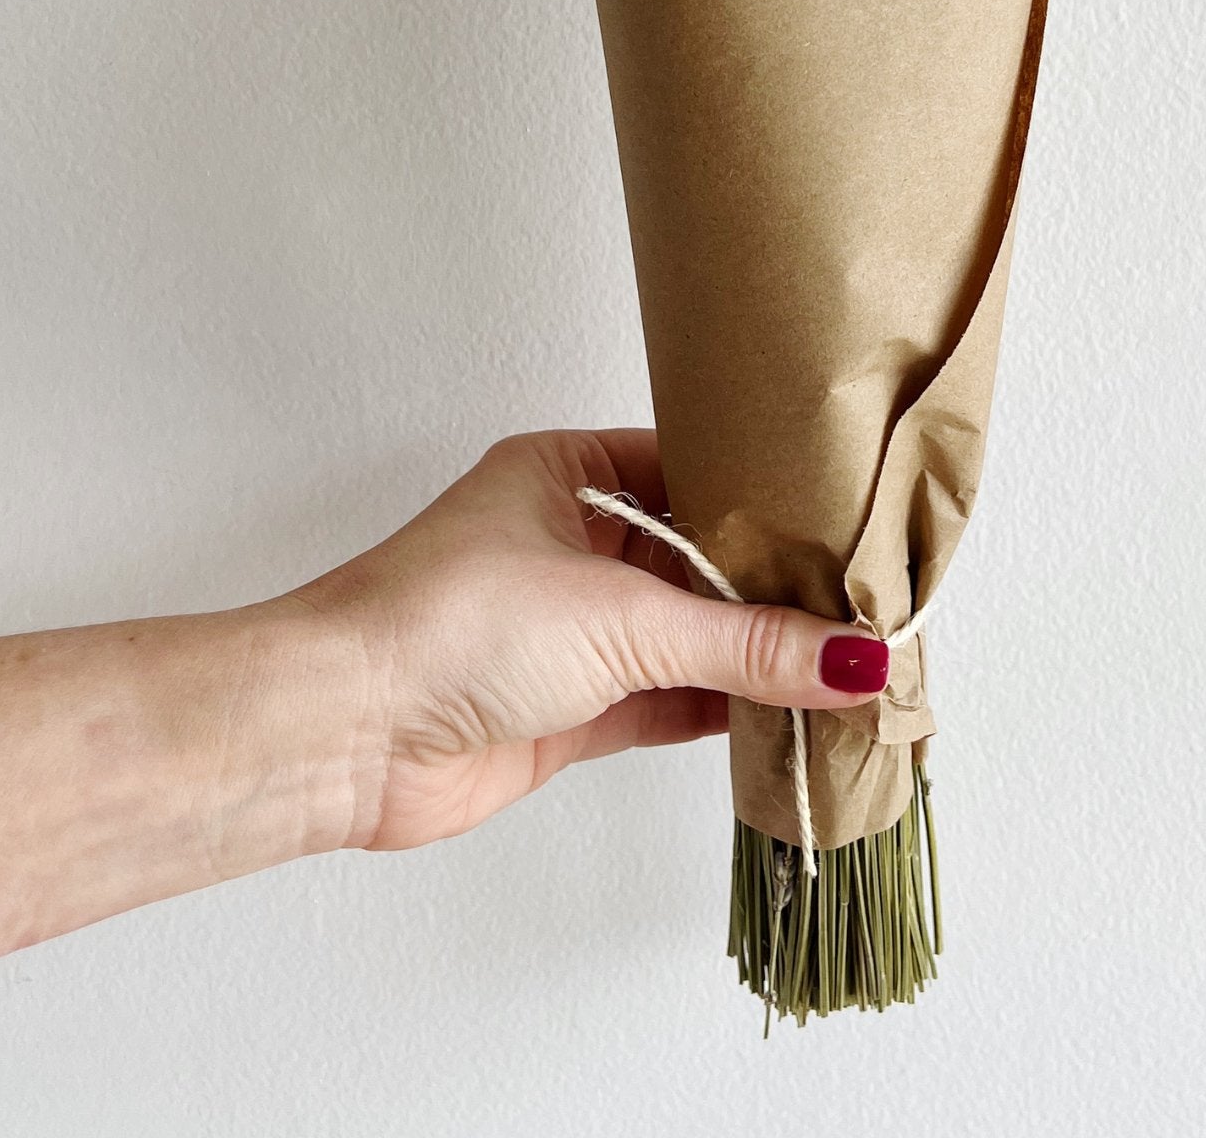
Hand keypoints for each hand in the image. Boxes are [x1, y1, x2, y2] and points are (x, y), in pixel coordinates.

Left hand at [293, 429, 888, 851]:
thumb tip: (854, 660)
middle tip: (864, 600)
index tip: (844, 522)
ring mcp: (567, 629)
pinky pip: (665, 701)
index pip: (691, 472)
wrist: (341, 734)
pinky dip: (720, 711)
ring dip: (752, 656)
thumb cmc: (446, 623)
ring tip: (848, 664)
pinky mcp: (566, 708)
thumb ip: (745, 643)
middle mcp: (568, 543)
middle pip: (695, 560)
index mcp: (567, 474)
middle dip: (770, 587)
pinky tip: (787, 714)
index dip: (766, 500)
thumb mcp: (621, 616)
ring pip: (684, 635)